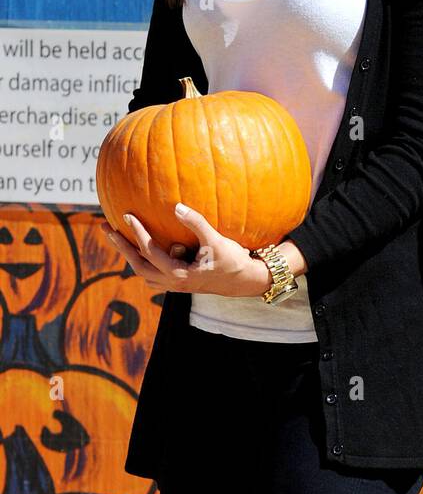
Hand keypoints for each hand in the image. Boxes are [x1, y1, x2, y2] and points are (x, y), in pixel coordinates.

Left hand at [102, 204, 272, 297]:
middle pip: (138, 265)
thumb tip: (176, 207)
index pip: (150, 251)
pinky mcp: (179, 285)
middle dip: (122, 247)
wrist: (244, 281)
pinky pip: (153, 276)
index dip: (137, 232)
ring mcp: (174, 287)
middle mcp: (172, 283)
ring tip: (120, 239)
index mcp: (178, 274)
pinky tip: (143, 253)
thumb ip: (196, 223)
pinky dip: (144, 264)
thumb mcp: (215, 240)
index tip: (126, 215)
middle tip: (107, 229)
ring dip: (131, 256)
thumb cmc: (232, 259)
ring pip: (144, 273)